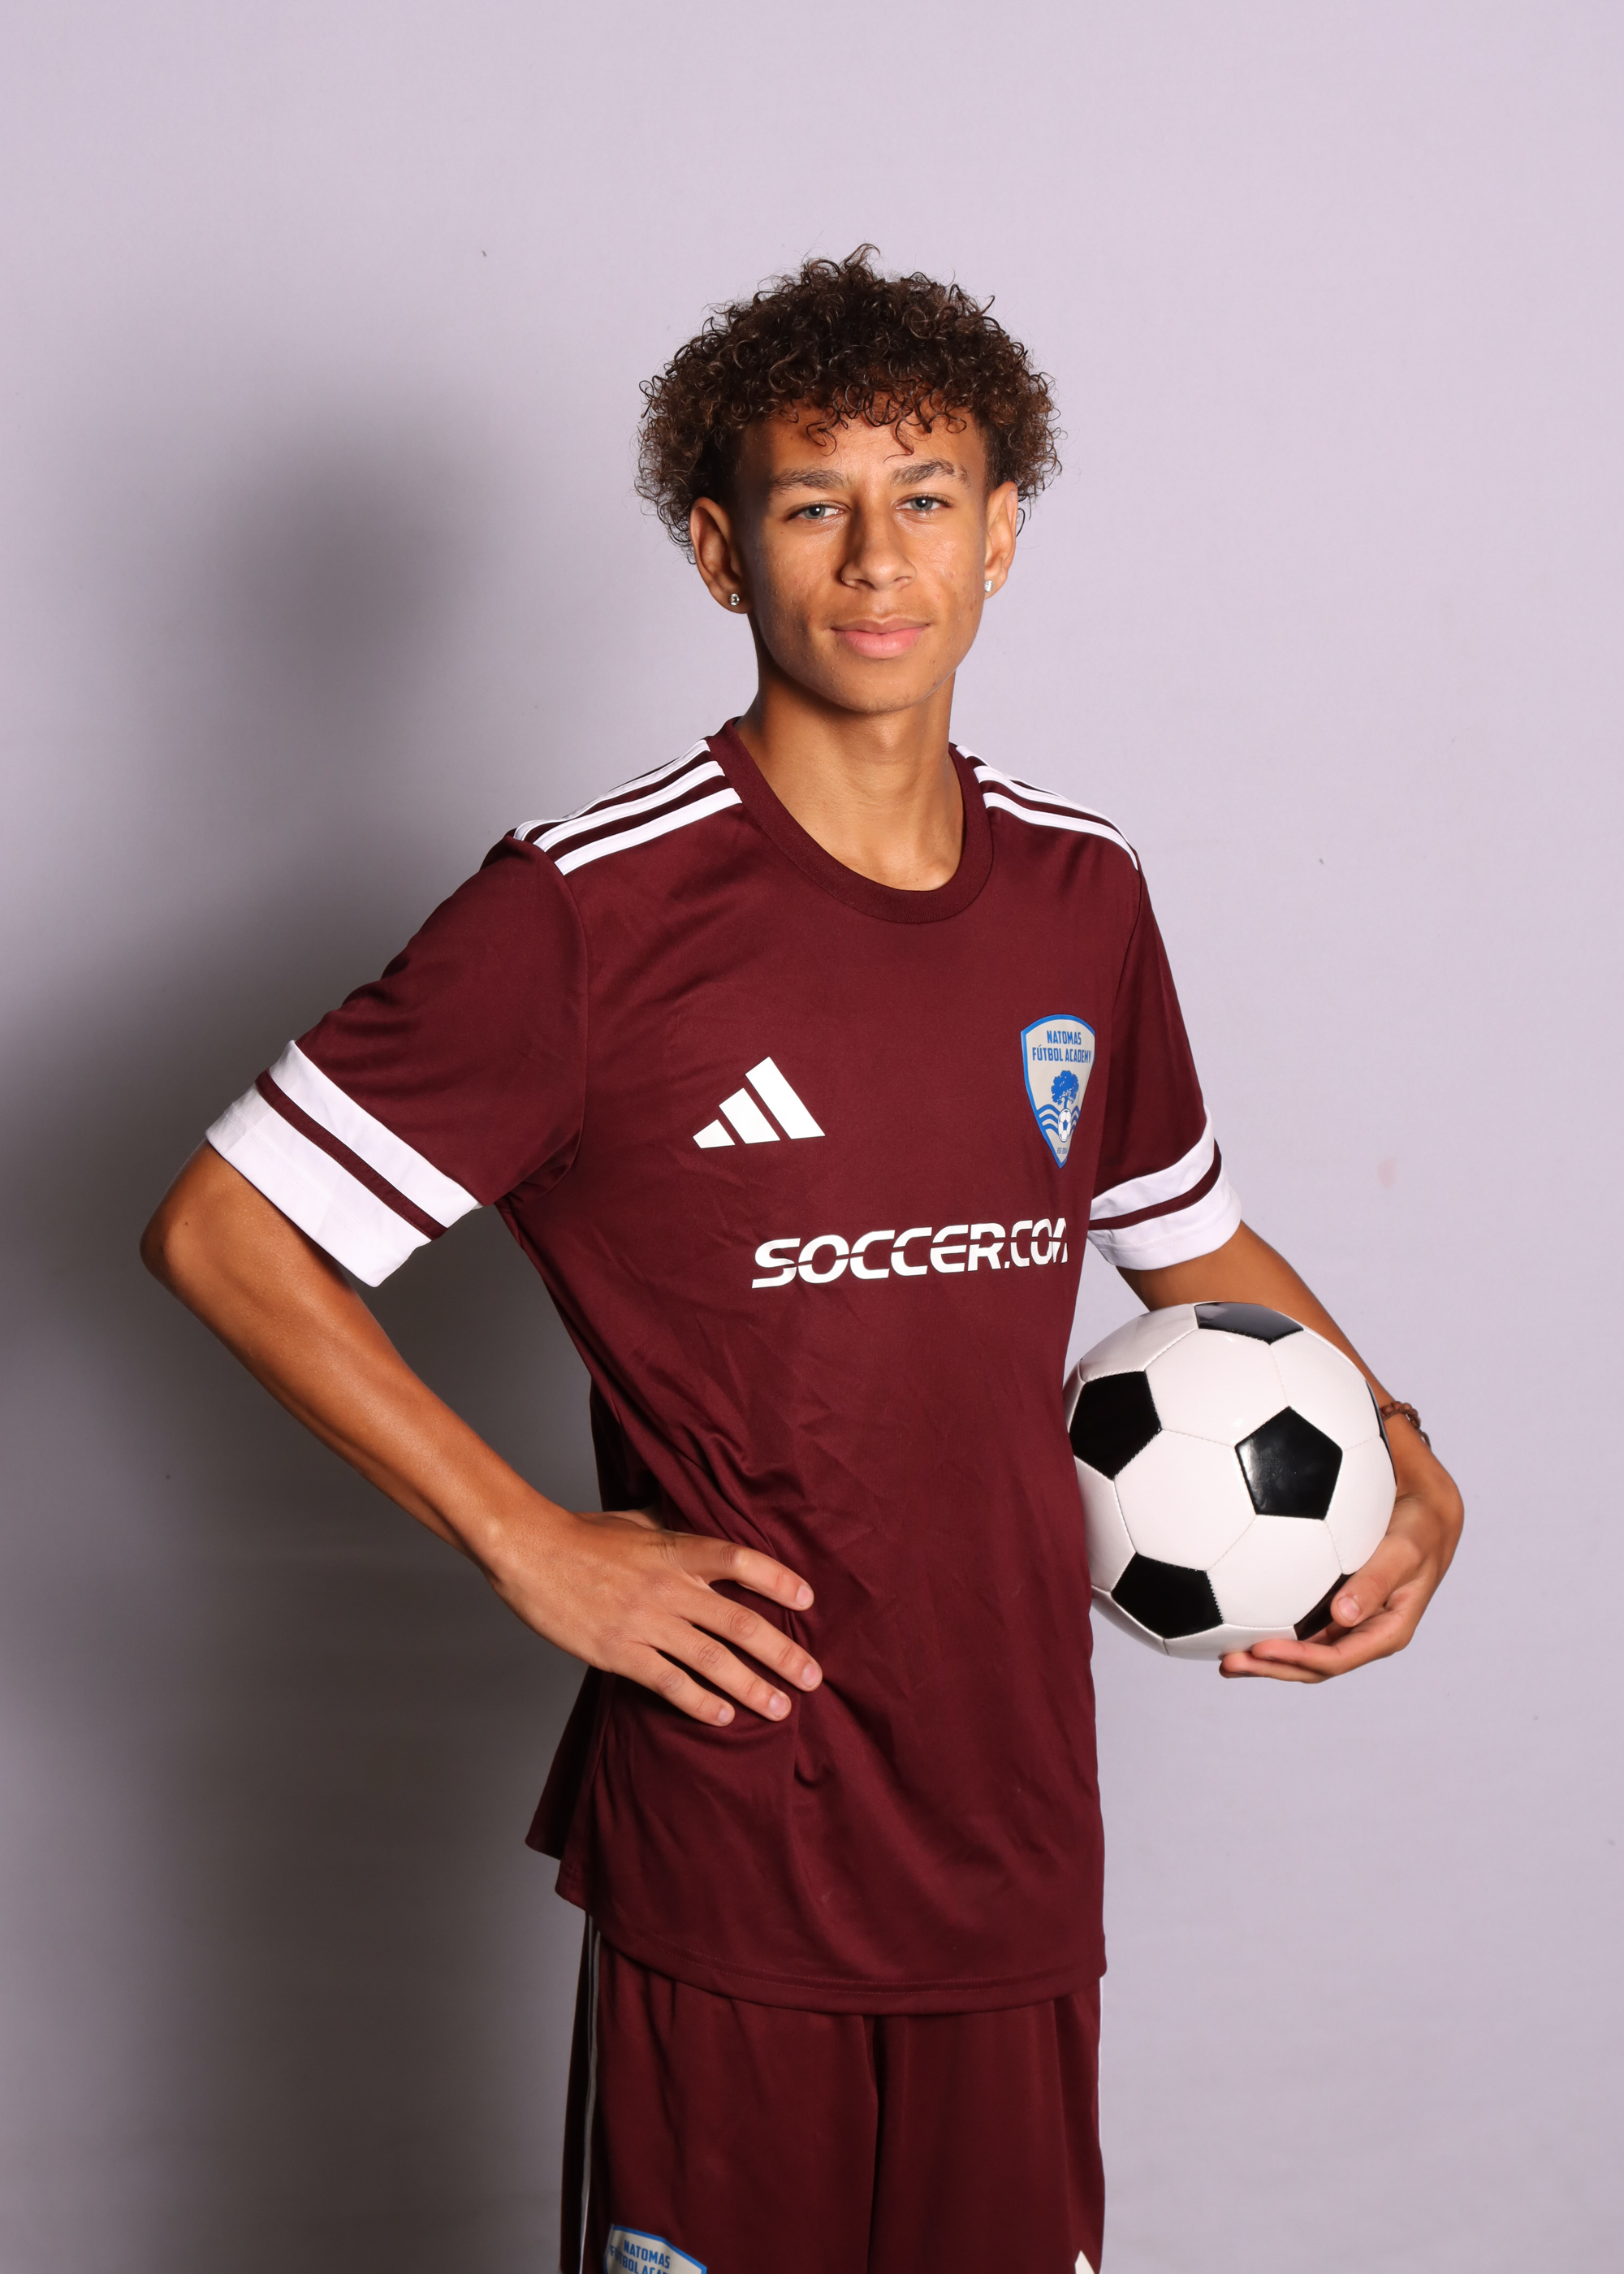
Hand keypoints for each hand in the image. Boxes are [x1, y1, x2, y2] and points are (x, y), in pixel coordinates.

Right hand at [478, 1497, 823, 1726]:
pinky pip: (669, 1682)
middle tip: (813, 1677)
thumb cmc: (582, 1534)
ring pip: (712, 1661)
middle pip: (739, 1622)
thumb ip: (675, 1530)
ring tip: (780, 1708)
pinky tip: (722, 1716)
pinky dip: (699, 1703)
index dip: (778, 1580)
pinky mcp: (618, 1652)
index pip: (740, 1561)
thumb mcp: (636, 1520)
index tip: (808, 1601)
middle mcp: (668, 1587)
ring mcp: (644, 1622)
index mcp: (675, 1548)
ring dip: (751, 1687)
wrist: (528, 1550)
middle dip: (782, 1654)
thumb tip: (707, 1529)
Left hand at [1219, 1420, 1463, 1683]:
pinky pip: (1300, 1624)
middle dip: (1270, 1667)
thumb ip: (1375, 1581)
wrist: (1425, 1511)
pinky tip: (1236, 1618)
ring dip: (1264, 1656)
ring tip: (1221, 1652)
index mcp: (1386, 1631)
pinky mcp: (1334, 1603)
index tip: (1260, 1649)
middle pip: (1313, 1664)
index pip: (1336, 1658)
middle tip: (1228, 1662)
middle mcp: (1363, 1633)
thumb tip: (1342, 1614)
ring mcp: (1348, 1621)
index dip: (1297, 1660)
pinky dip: (1270, 1626)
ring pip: (1303, 1649)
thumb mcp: (1404, 1551)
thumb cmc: (1418, 1528)